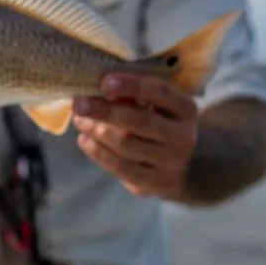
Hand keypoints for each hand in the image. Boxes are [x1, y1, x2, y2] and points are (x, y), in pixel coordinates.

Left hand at [72, 72, 197, 198]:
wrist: (180, 167)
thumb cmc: (162, 125)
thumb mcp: (159, 106)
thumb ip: (136, 96)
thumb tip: (100, 89)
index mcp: (186, 109)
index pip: (160, 92)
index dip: (131, 85)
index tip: (104, 81)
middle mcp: (183, 137)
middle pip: (140, 121)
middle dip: (105, 111)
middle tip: (78, 103)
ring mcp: (170, 163)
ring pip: (126, 144)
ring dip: (96, 131)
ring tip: (80, 120)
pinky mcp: (154, 183)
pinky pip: (120, 167)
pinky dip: (98, 152)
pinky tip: (85, 140)